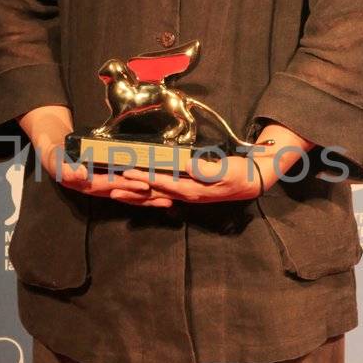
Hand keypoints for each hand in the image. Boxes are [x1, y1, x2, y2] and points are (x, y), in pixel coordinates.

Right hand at [25, 117, 167, 205]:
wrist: (56, 153)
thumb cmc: (56, 156)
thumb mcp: (56, 160)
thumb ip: (65, 168)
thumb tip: (80, 175)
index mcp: (88, 184)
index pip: (111, 186)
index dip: (128, 187)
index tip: (144, 186)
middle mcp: (100, 188)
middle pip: (125, 194)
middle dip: (146, 197)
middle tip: (167, 197)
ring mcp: (106, 186)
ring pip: (130, 194)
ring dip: (149, 198)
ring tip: (170, 200)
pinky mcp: (111, 181)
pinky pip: (129, 188)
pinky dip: (144, 191)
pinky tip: (159, 191)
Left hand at [113, 150, 262, 205]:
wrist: (251, 181)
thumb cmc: (239, 174)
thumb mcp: (226, 170)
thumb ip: (207, 170)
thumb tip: (188, 166)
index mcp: (193, 190)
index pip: (163, 184)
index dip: (145, 178)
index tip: (128, 173)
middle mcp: (186, 194)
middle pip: (154, 194)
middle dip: (133, 192)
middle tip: (112, 188)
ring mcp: (186, 194)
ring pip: (156, 195)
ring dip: (136, 195)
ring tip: (117, 193)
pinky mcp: (188, 190)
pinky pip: (163, 193)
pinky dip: (148, 192)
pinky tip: (138, 192)